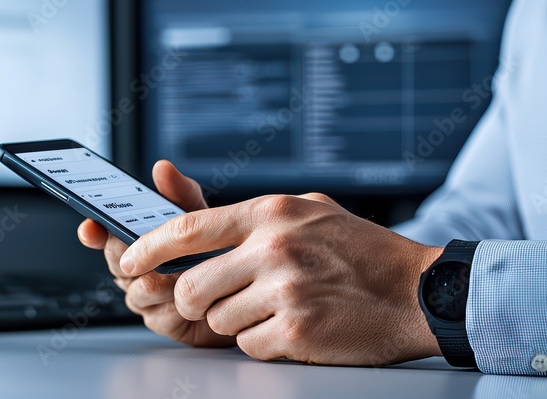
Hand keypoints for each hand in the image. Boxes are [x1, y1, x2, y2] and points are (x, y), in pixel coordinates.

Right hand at [77, 160, 235, 347]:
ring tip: (187, 271)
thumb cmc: (217, 252)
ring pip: (140, 290)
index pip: (104, 234)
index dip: (94, 231)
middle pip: (117, 262)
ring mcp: (146, 299)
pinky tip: (197, 296)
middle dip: (132, 253)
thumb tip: (162, 167)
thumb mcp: (201, 217)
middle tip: (147, 245)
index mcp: (136, 242)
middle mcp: (135, 271)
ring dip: (164, 280)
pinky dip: (180, 304)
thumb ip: (181, 193)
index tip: (91, 227)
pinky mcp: (163, 322)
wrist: (245, 290)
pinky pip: (161, 315)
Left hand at [119, 192, 442, 365]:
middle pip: (189, 285)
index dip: (147, 248)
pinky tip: (293, 327)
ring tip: (273, 310)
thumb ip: (252, 212)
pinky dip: (263, 343)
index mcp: (271, 212)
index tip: (129, 261)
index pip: (186, 228)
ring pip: (216, 319)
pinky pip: (247, 346)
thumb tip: (184, 200)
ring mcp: (285, 289)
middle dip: (194, 302)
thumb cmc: (362, 252)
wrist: (418, 291)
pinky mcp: (297, 328)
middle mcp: (274, 246)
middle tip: (218, 301)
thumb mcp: (309, 211)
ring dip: (235, 323)